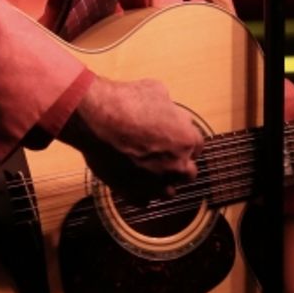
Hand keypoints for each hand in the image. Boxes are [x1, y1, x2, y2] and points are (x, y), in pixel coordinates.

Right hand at [61, 75, 202, 203]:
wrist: (96, 119)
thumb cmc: (125, 102)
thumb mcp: (156, 91)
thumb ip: (169, 109)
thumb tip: (168, 110)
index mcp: (187, 140)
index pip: (197, 147)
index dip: (183, 143)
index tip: (173, 140)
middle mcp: (177, 165)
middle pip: (188, 173)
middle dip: (178, 165)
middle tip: (162, 156)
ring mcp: (156, 183)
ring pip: (168, 192)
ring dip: (161, 183)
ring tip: (146, 171)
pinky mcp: (134, 193)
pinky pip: (143, 200)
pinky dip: (139, 192)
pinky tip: (131, 180)